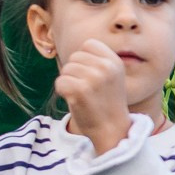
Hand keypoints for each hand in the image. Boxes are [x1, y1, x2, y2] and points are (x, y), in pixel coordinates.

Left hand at [56, 39, 134, 153]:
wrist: (112, 130)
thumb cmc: (108, 102)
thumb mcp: (112, 76)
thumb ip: (98, 60)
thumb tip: (76, 51)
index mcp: (115, 62)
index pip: (88, 44)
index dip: (85, 59)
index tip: (91, 75)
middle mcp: (106, 68)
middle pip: (75, 57)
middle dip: (76, 72)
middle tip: (87, 89)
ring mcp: (93, 78)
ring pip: (66, 69)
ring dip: (69, 82)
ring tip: (83, 96)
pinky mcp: (80, 90)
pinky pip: (60, 82)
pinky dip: (63, 92)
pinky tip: (75, 101)